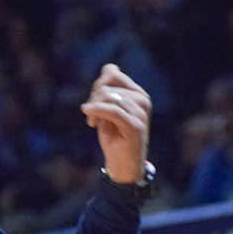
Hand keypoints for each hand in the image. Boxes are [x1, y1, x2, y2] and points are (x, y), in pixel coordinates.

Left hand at [81, 63, 150, 182]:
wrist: (123, 166)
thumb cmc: (114, 138)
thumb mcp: (107, 111)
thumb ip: (107, 90)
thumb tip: (109, 67)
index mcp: (138, 94)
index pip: (113, 74)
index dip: (97, 85)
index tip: (92, 103)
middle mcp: (143, 100)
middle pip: (108, 84)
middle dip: (94, 97)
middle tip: (90, 115)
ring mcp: (141, 113)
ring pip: (108, 97)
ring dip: (94, 110)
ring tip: (93, 124)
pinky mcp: (135, 126)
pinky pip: (112, 111)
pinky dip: (97, 112)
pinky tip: (89, 119)